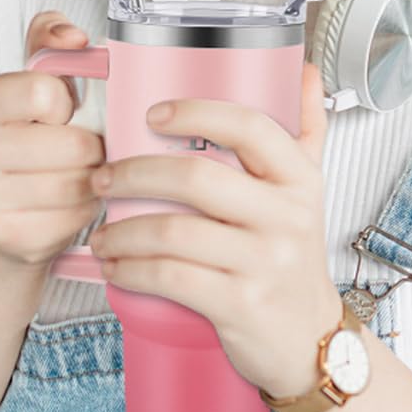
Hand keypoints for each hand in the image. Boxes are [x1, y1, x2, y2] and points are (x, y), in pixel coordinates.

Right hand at [0, 11, 105, 268]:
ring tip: (82, 172)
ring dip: (94, 177)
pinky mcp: (7, 237)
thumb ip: (52, 38)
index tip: (59, 112)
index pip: (45, 91)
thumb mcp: (37, 74)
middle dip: (92, 145)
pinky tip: (73, 202)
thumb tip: (73, 39)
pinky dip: (87, 209)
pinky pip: (75, 218)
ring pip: (78, 183)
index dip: (67, 102)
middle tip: (84, 148)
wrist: (6, 205)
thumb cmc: (29, 133)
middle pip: (71, 143)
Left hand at [85, 60, 341, 398]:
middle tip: (103, 177)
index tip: (153, 114)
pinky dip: (133, 270)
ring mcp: (264, 262)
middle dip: (134, 174)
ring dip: (122, 230)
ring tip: (102, 232)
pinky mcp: (240, 304)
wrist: (310, 339)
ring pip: (175, 232)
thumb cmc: (295, 260)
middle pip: (196, 177)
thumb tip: (306, 73)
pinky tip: (117, 266)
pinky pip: (172, 277)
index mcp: (298, 180)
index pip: (250, 126)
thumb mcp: (308, 192)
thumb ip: (306, 130)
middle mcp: (286, 217)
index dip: (196, 113)